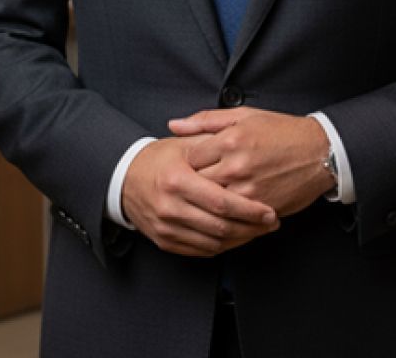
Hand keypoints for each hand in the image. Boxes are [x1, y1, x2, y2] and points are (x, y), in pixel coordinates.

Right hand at [121, 135, 278, 256]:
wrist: (124, 178)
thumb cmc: (159, 159)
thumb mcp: (184, 145)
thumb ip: (212, 145)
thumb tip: (242, 144)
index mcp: (178, 180)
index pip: (221, 202)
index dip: (249, 210)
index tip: (270, 210)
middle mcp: (171, 206)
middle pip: (220, 227)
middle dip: (252, 227)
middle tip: (271, 223)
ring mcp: (166, 227)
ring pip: (213, 243)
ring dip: (240, 240)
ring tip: (259, 230)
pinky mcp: (165, 241)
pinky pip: (201, 251)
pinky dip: (222, 247)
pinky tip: (237, 236)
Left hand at [169, 107, 335, 217]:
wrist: (320, 152)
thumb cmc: (281, 130)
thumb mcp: (244, 115)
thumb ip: (205, 120)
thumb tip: (173, 125)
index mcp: (230, 139)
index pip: (190, 158)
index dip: (187, 162)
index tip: (191, 164)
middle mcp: (236, 166)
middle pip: (197, 185)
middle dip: (192, 187)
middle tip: (193, 185)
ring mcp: (249, 190)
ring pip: (212, 206)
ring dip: (207, 205)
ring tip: (206, 201)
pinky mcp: (261, 209)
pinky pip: (233, 220)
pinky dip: (226, 219)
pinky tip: (225, 213)